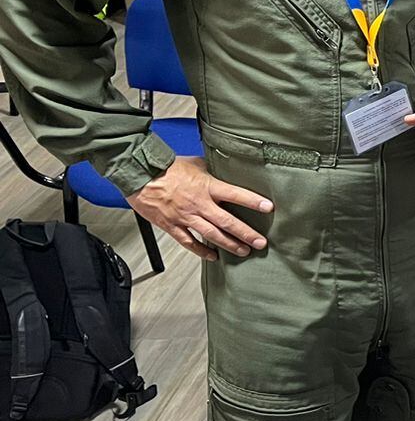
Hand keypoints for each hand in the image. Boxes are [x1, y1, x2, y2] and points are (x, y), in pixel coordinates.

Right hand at [128, 157, 272, 261]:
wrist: (139, 175)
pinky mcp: (172, 226)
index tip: (269, 208)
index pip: (235, 194)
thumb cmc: (166, 168)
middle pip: (227, 222)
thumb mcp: (195, 164)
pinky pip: (189, 242)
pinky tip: (213, 256)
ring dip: (229, 245)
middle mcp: (198, 204)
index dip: (253, 202)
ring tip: (244, 251)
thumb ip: (212, 171)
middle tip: (260, 243)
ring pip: (211, 235)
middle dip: (246, 234)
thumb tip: (226, 169)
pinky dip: (201, 251)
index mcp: (207, 187)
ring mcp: (185, 217)